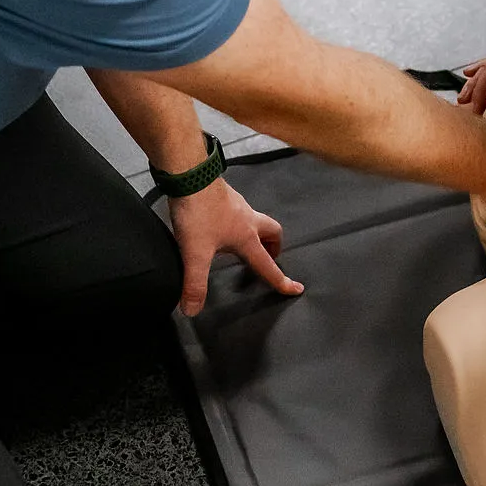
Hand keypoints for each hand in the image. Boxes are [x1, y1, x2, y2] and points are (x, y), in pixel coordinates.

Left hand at [165, 178, 303, 316]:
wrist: (189, 174)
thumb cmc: (198, 215)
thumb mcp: (195, 253)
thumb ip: (195, 283)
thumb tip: (192, 311)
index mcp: (247, 237)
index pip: (268, 265)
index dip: (281, 280)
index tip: (296, 289)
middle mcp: (248, 219)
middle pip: (272, 232)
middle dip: (274, 246)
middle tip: (267, 257)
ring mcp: (237, 204)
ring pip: (255, 220)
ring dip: (254, 232)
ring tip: (238, 245)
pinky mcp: (224, 195)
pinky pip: (239, 211)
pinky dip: (237, 221)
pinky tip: (218, 225)